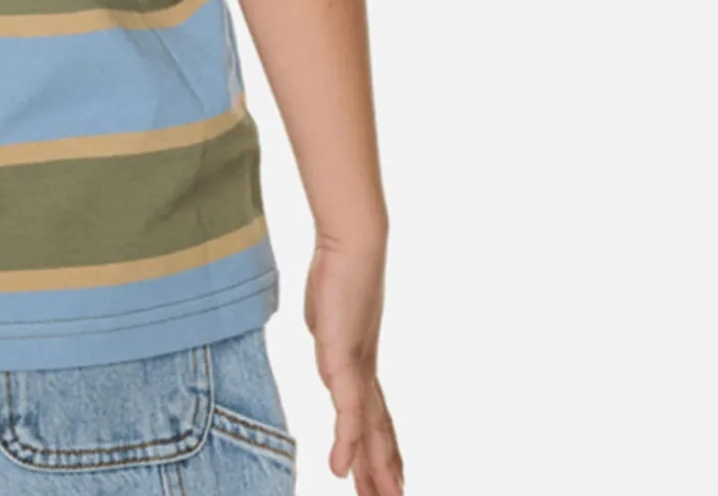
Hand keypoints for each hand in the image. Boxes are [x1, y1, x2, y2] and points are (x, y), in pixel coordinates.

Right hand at [304, 237, 403, 494]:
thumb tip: (327, 348)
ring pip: (369, 431)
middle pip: (378, 433)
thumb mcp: (329, 317)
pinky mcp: (343, 361)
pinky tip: (340, 469)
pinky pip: (346, 412)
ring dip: (374, 469)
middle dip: (383, 470)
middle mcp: (365, 373)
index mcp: (362, 364)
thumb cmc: (338, 271)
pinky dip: (346, 443)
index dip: (382, 452)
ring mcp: (356, 369)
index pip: (375, 419)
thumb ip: (330, 340)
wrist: (353, 245)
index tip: (390, 480)